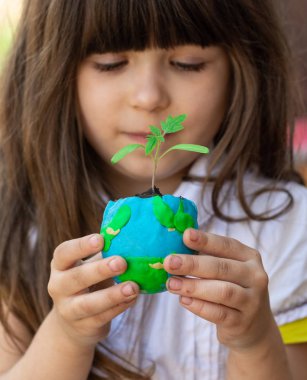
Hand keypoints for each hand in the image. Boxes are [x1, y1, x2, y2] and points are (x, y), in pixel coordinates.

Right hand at [48, 234, 138, 347]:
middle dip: (100, 270)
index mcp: (60, 265)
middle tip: (122, 262)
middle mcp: (58, 287)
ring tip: (133, 287)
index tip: (100, 239)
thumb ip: (105, 253)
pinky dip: (119, 307)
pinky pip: (102, 317)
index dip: (81, 246)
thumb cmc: (88, 282)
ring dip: (113, 295)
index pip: (64, 253)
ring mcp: (68, 309)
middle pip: (76, 278)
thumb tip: (132, 236)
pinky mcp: (83, 327)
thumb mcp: (89, 265)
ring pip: (89, 303)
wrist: (73, 323)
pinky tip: (133, 298)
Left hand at [164, 228, 272, 350]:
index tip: (185, 235)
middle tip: (169, 262)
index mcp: (249, 257)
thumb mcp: (226, 269)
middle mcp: (255, 276)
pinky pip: (219, 313)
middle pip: (221, 268)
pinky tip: (183, 300)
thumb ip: (206, 257)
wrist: (254, 326)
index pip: (226, 245)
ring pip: (222, 291)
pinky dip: (199, 306)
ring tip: (171, 284)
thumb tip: (174, 247)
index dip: (205, 240)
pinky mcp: (243, 322)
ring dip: (193, 287)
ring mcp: (251, 301)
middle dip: (193, 264)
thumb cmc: (231, 287)